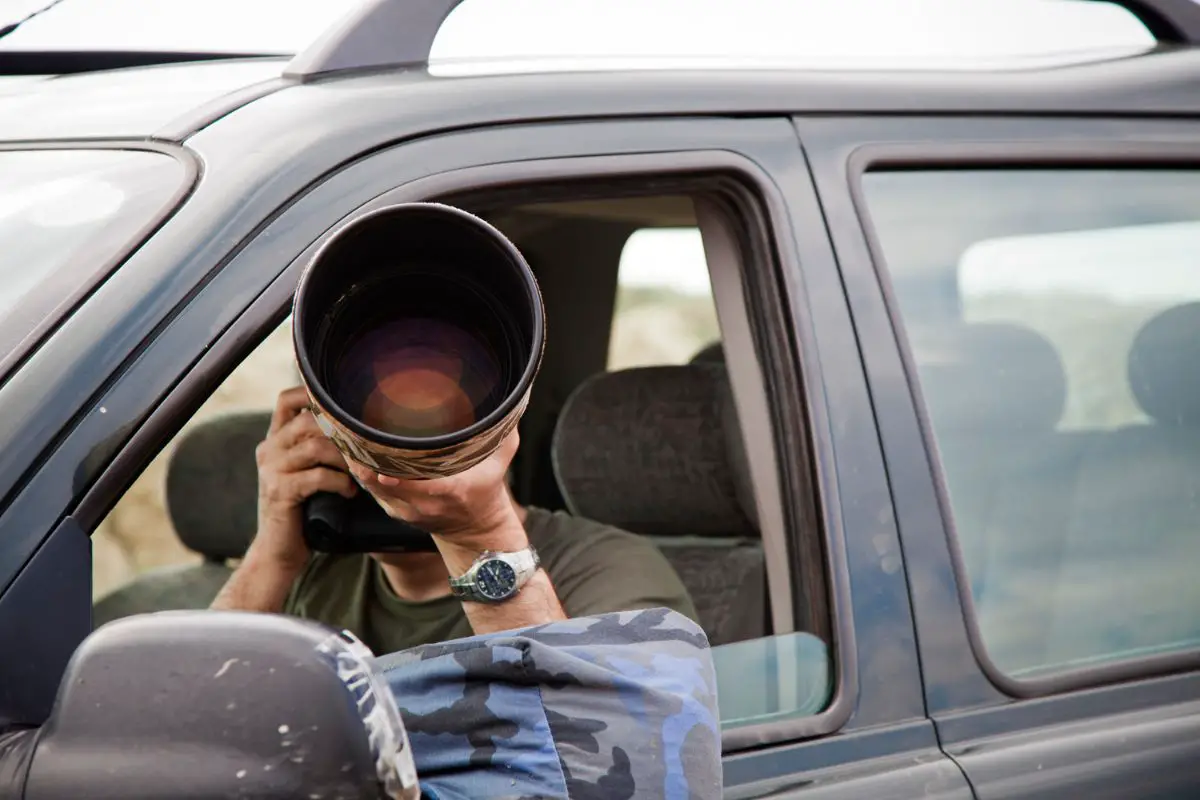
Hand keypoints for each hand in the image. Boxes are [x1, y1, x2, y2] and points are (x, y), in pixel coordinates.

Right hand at [253, 386, 357, 569]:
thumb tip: (358, 424)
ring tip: (359, 473)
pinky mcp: (279, 492)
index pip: (287, 399)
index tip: (344, 405)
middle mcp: (269, 449)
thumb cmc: (304, 508)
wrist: (279, 550)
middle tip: (364, 448)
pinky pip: (317, 476)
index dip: (313, 393)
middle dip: (342, 433)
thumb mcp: (307, 470)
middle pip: (309, 420)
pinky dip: (339, 482)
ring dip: (345, 459)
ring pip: (315, 446)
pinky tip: (349, 492)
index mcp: (275, 439)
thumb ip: (320, 446)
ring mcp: (272, 470)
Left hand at [346, 429, 524, 551]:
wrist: (476, 531)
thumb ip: (504, 430)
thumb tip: (512, 398)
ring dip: (358, 463)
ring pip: (372, 486)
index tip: (375, 450)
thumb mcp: (501, 460)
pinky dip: (361, 472)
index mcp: (452, 490)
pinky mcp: (396, 512)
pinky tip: (351, 451)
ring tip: (345, 436)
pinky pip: (371, 490)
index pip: (418, 483)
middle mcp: (425, 504)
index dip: (394, 472)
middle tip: (350, 430)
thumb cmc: (487, 490)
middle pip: (385, 482)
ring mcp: (408, 510)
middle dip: (365, 458)